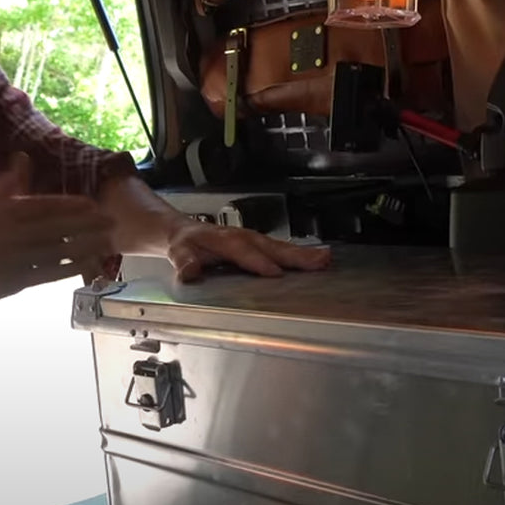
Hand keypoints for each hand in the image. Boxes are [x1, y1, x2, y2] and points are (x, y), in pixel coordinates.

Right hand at [0, 152, 117, 303]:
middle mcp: (16, 234)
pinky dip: (70, 268)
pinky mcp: (19, 281)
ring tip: (108, 240)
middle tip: (112, 220)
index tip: (92, 204)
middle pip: (59, 228)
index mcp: (7, 212)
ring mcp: (19, 259)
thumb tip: (24, 156)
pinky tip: (89, 263)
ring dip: (86, 245)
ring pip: (59, 251)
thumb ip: (9, 182)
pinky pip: (51, 273)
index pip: (46, 206)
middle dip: (88, 224)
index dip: (72, 205)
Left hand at [164, 220, 330, 282]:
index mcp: (224, 240)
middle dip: (294, 255)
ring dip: (304, 255)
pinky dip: (301, 255)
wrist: (185, 232)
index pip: (243, 251)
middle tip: (318, 261)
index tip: (275, 273)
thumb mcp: (178, 252)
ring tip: (325, 259)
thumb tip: (190, 272)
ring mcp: (255, 240)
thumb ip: (184, 262)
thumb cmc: (185, 244)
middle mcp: (244, 237)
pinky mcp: (261, 246)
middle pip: (271, 247)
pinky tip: (318, 261)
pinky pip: (282, 250)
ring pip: (281, 247)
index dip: (258, 262)